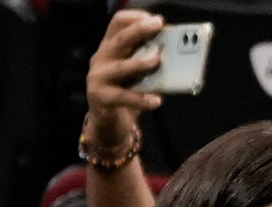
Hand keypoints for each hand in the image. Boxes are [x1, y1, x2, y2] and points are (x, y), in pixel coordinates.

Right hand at [83, 9, 163, 149]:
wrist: (106, 123)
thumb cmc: (124, 92)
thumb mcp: (133, 72)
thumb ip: (145, 58)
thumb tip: (172, 50)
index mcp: (109, 47)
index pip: (117, 23)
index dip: (134, 18)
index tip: (154, 19)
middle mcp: (101, 59)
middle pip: (120, 40)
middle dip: (139, 30)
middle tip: (158, 25)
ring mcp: (99, 79)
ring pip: (121, 68)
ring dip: (139, 63)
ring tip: (156, 61)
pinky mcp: (102, 98)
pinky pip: (125, 97)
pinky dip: (142, 99)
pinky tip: (156, 101)